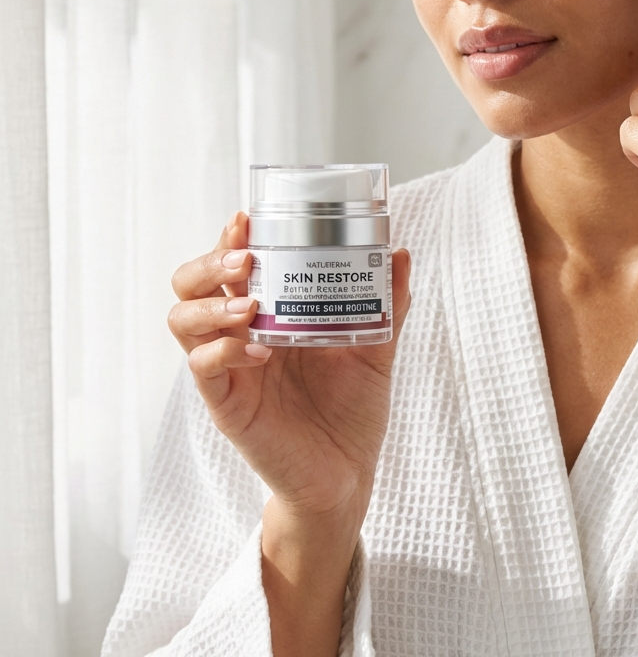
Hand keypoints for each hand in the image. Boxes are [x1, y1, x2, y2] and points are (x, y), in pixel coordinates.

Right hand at [168, 213, 411, 517]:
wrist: (348, 474)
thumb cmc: (352, 409)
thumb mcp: (376, 348)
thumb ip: (388, 303)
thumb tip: (400, 252)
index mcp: (270, 313)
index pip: (231, 264)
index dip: (231, 237)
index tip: (248, 217)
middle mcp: (240, 334)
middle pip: (191, 283)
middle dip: (209, 261)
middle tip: (246, 258)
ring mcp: (229, 369)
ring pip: (183, 320)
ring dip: (210, 304)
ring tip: (250, 305)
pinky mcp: (227, 404)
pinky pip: (204, 370)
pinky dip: (224, 353)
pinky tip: (259, 353)